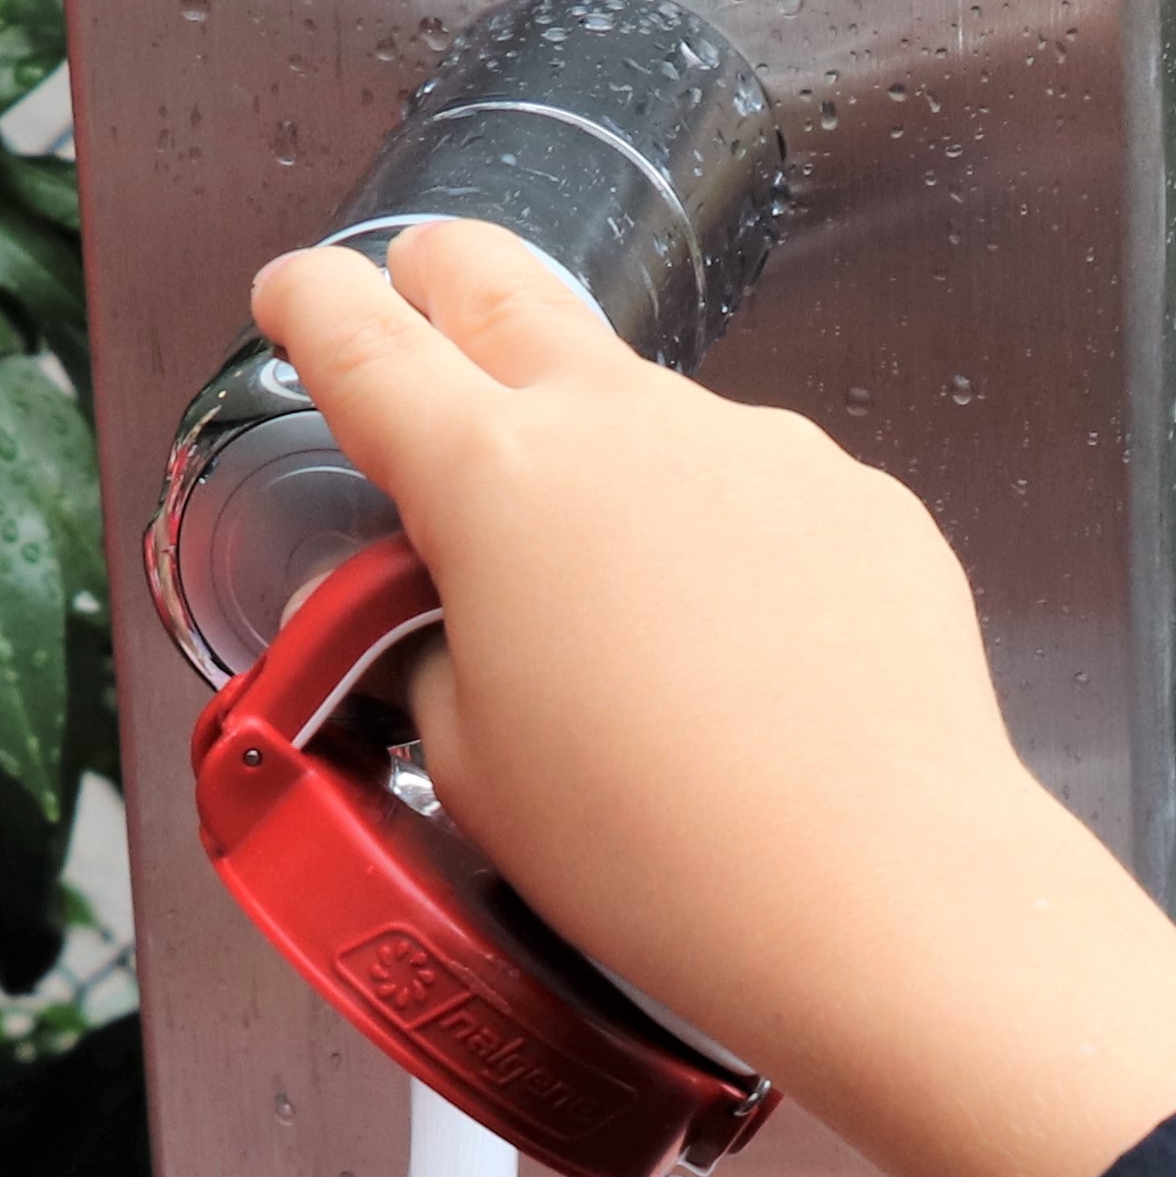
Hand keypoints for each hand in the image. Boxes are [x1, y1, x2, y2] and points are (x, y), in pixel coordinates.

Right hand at [248, 223, 1175, 1176]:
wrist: (878, 896)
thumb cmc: (663, 854)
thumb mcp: (471, 767)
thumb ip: (424, 654)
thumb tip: (426, 622)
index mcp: (495, 480)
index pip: (364, 341)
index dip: (314, 306)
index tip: (297, 295)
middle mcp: (630, 425)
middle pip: (506, 290)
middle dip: (443, 280)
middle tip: (419, 301)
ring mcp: (760, 447)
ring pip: (648, 411)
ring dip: (608, 464)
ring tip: (619, 613)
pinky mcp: (861, 496)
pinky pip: (760, 491)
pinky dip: (726, 542)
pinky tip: (740, 658)